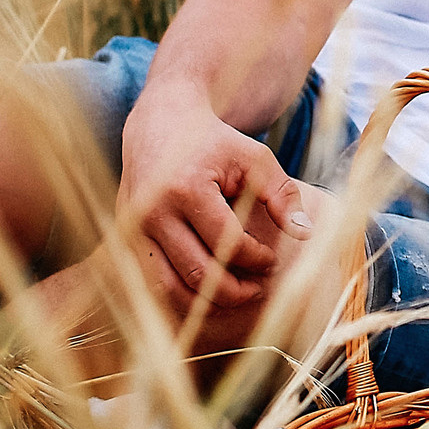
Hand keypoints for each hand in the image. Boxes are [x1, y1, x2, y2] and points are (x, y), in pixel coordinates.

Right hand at [115, 83, 308, 305]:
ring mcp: (132, 229)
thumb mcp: (254, 159)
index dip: (256, 259)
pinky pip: (152, 283)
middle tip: (258, 287)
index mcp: (187, 190)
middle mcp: (153, 213)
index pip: (228, 243)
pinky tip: (208, 290)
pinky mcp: (123, 240)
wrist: (160, 126)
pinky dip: (181, 296)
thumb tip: (306, 233)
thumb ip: (282, 194)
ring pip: (170, 288)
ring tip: (236, 293)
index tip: (271, 259)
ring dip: (206, 302)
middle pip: (197, 272)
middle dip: (234, 289)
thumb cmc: (214, 143)